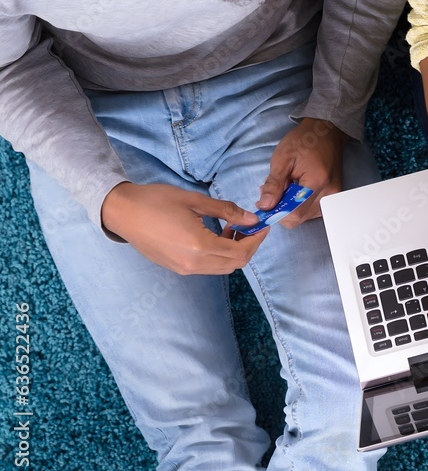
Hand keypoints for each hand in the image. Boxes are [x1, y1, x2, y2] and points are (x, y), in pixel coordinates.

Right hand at [101, 182, 267, 274]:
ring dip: (234, 252)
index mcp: (199, 246)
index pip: (241, 252)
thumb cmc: (156, 201)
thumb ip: (226, 211)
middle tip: (251, 227)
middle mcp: (193, 264)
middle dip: (249, 247)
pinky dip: (219, 256)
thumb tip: (252, 218)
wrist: (122, 212)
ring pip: (222, 268)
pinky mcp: (177, 269)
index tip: (263, 225)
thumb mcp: (195, 201)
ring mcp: (184, 269)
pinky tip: (216, 237)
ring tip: (233, 229)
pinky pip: (208, 268)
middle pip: (235, 264)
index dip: (257, 240)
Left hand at [257, 118, 347, 227]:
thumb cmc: (304, 140)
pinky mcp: (333, 196)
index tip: (264, 204)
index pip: (295, 213)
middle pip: (300, 218)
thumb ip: (273, 184)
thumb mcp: (282, 158)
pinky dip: (300, 205)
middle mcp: (328, 193)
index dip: (276, 212)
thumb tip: (265, 206)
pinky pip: (313, 210)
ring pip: (306, 216)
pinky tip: (295, 190)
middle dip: (282, 209)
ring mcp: (333, 196)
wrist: (326, 131)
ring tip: (285, 188)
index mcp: (317, 182)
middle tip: (272, 192)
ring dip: (291, 208)